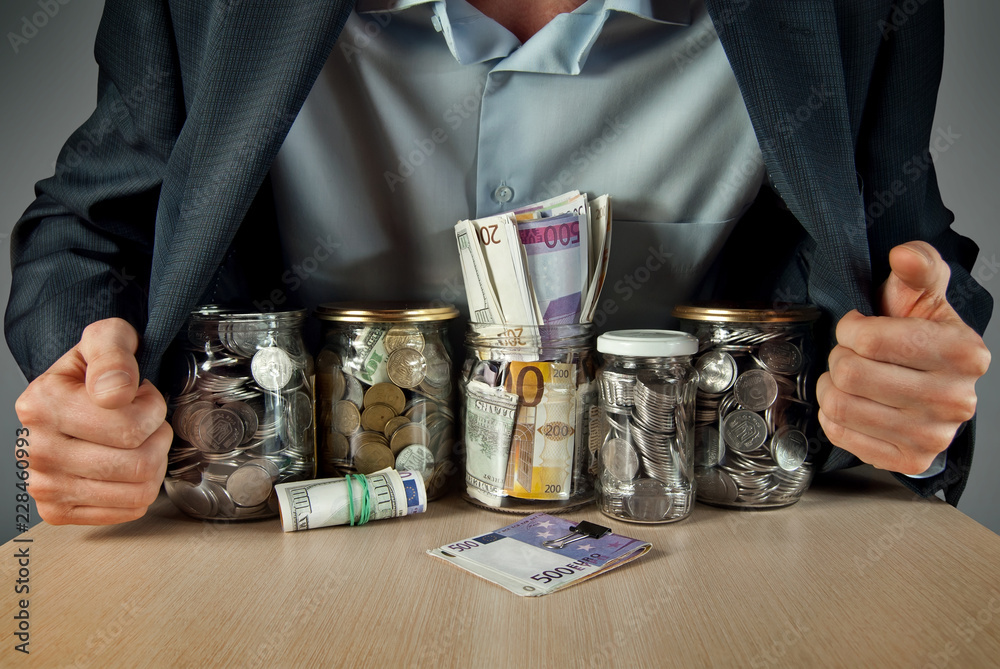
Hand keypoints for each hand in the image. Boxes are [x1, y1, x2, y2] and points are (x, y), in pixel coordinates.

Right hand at [14, 318, 170, 523]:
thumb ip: (113, 354)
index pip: (130, 428)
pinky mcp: (58, 511)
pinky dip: (141, 488)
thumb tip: (114, 392)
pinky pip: (128, 510)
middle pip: (137, 464)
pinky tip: (128, 465)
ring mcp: (46, 484)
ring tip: (139, 441)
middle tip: (146, 421)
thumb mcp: (107, 339)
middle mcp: (37, 449)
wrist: (71, 396)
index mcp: (42, 405)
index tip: (140, 395)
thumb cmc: (95, 370)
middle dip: (158, 438)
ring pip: (138, 490)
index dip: (152, 408)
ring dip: (154, 463)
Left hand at [816, 241, 989, 474]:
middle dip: (840, 357)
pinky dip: (833, 417)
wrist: (928, 380)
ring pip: (841, 405)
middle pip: (850, 373)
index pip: (870, 339)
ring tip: (848, 378)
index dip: (849, 328)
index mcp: (964, 353)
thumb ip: (916, 266)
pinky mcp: (910, 459)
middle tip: (852, 355)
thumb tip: (904, 254)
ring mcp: (934, 435)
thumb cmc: (918, 334)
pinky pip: (841, 435)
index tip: (858, 327)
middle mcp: (955, 399)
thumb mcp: (920, 292)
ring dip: (832, 387)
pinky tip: (852, 403)